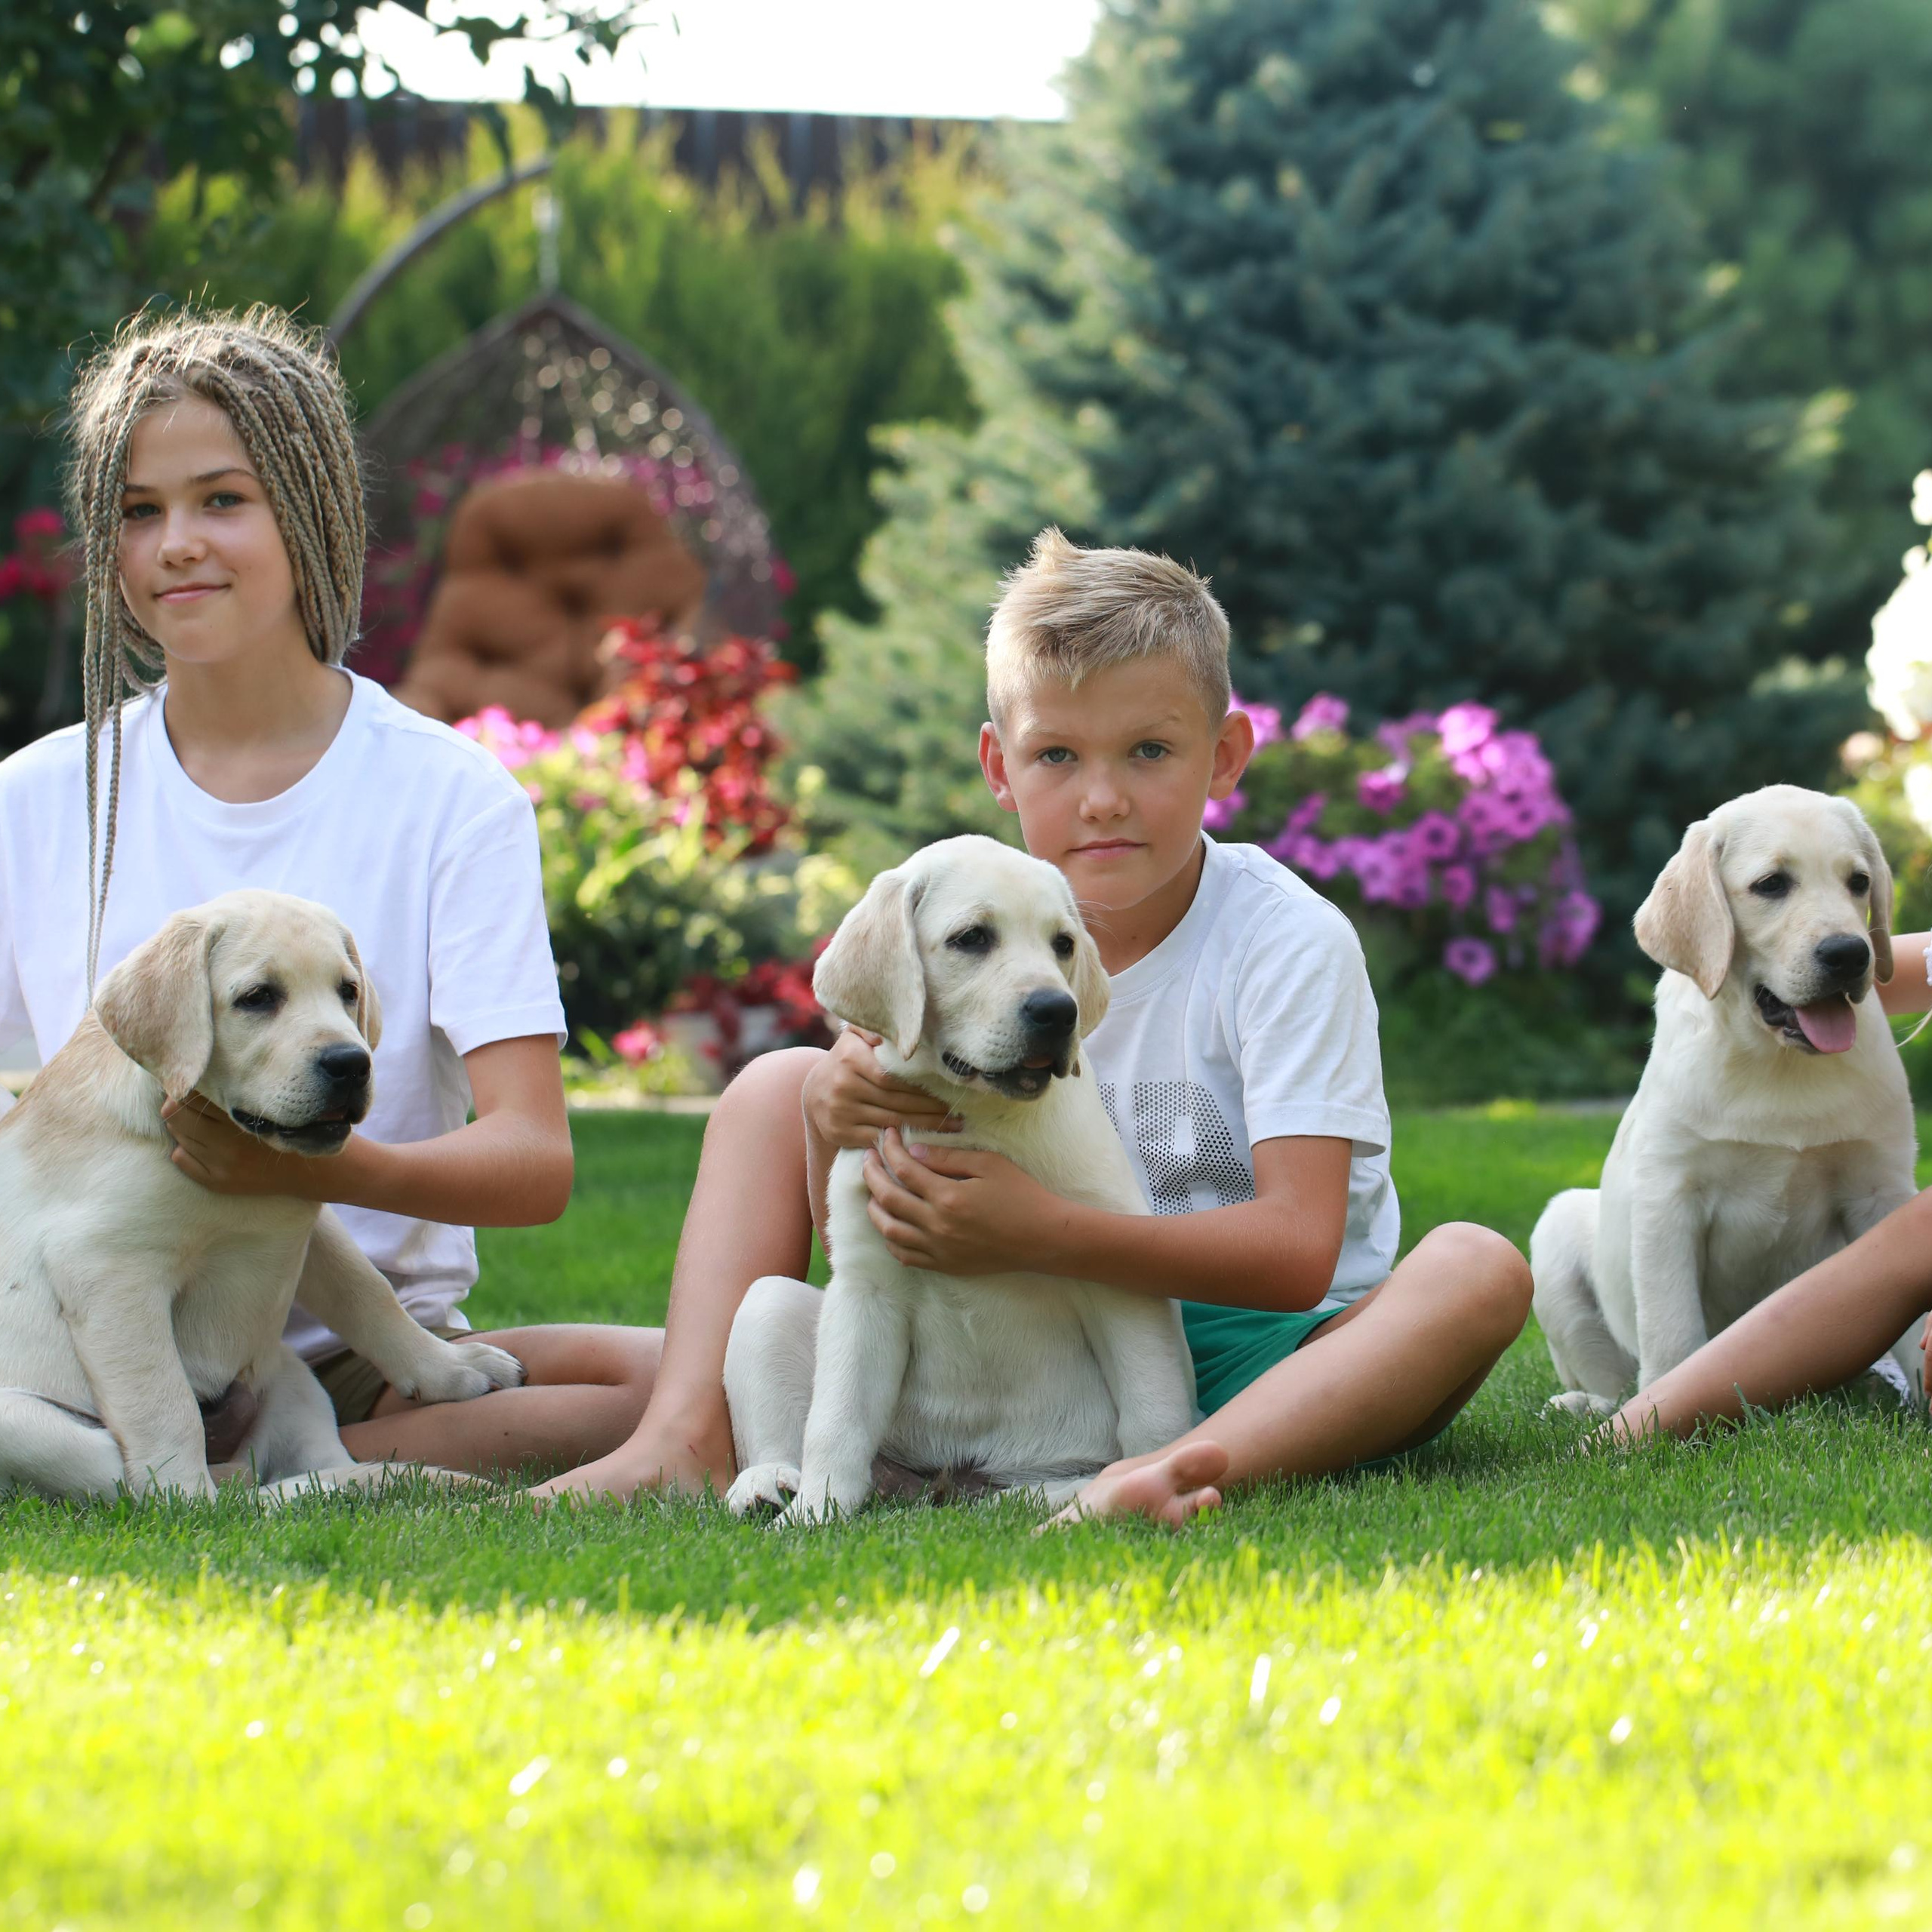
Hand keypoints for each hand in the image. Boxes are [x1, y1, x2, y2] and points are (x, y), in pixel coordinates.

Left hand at [160, 1091, 332, 1198]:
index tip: (197, 1081)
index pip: (191, 1096)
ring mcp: (219, 1166)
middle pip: (175, 1115)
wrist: (307, 1171)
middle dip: (178, 1103)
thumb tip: (198, 1078)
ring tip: (200, 1119)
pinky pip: (180, 1158)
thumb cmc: (288, 1130)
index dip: (189, 1085)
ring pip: (178, 1135)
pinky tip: (202, 1142)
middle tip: (191, 1099)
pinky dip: (185, 1147)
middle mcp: (227, 1147)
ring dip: (183, 1124)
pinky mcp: (215, 1182)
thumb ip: (236, 1092)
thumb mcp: (266, 1105)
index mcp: (242, 1122)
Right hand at [802, 1027, 960, 1151]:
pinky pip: (876, 1138)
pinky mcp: (838, 1132)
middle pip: (896, 1102)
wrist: (814, 1092)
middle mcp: (842, 1086)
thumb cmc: (846, 1060)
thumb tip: (894, 1031)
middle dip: (929, 1110)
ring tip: (948, 1126)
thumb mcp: (854, 1036)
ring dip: (922, 1127)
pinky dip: (900, 1141)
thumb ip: (872, 1027)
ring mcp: (839, 1112)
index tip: (944, 1093)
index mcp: (850, 1059)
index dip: (921, 1089)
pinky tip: (920, 1140)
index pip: (893, 1079)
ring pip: (890, 1122)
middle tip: (955, 1114)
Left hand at [862, 1128, 1077, 1275]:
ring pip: (890, 1231)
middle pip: (888, 1198)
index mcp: (948, 1197)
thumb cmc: (1022, 1196)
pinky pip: (906, 1256)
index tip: (887, 1134)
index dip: (890, 1148)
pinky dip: (892, 1240)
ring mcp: (939, 1249)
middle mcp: (937, 1226)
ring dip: (875, 1209)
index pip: (904, 1168)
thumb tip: (913, 1152)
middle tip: (868, 1158)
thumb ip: (949, 1158)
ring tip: (874, 1193)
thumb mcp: (989, 1165)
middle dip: (872, 1175)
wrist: (1044, 1238)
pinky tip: (892, 1225)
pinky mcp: (945, 1265)